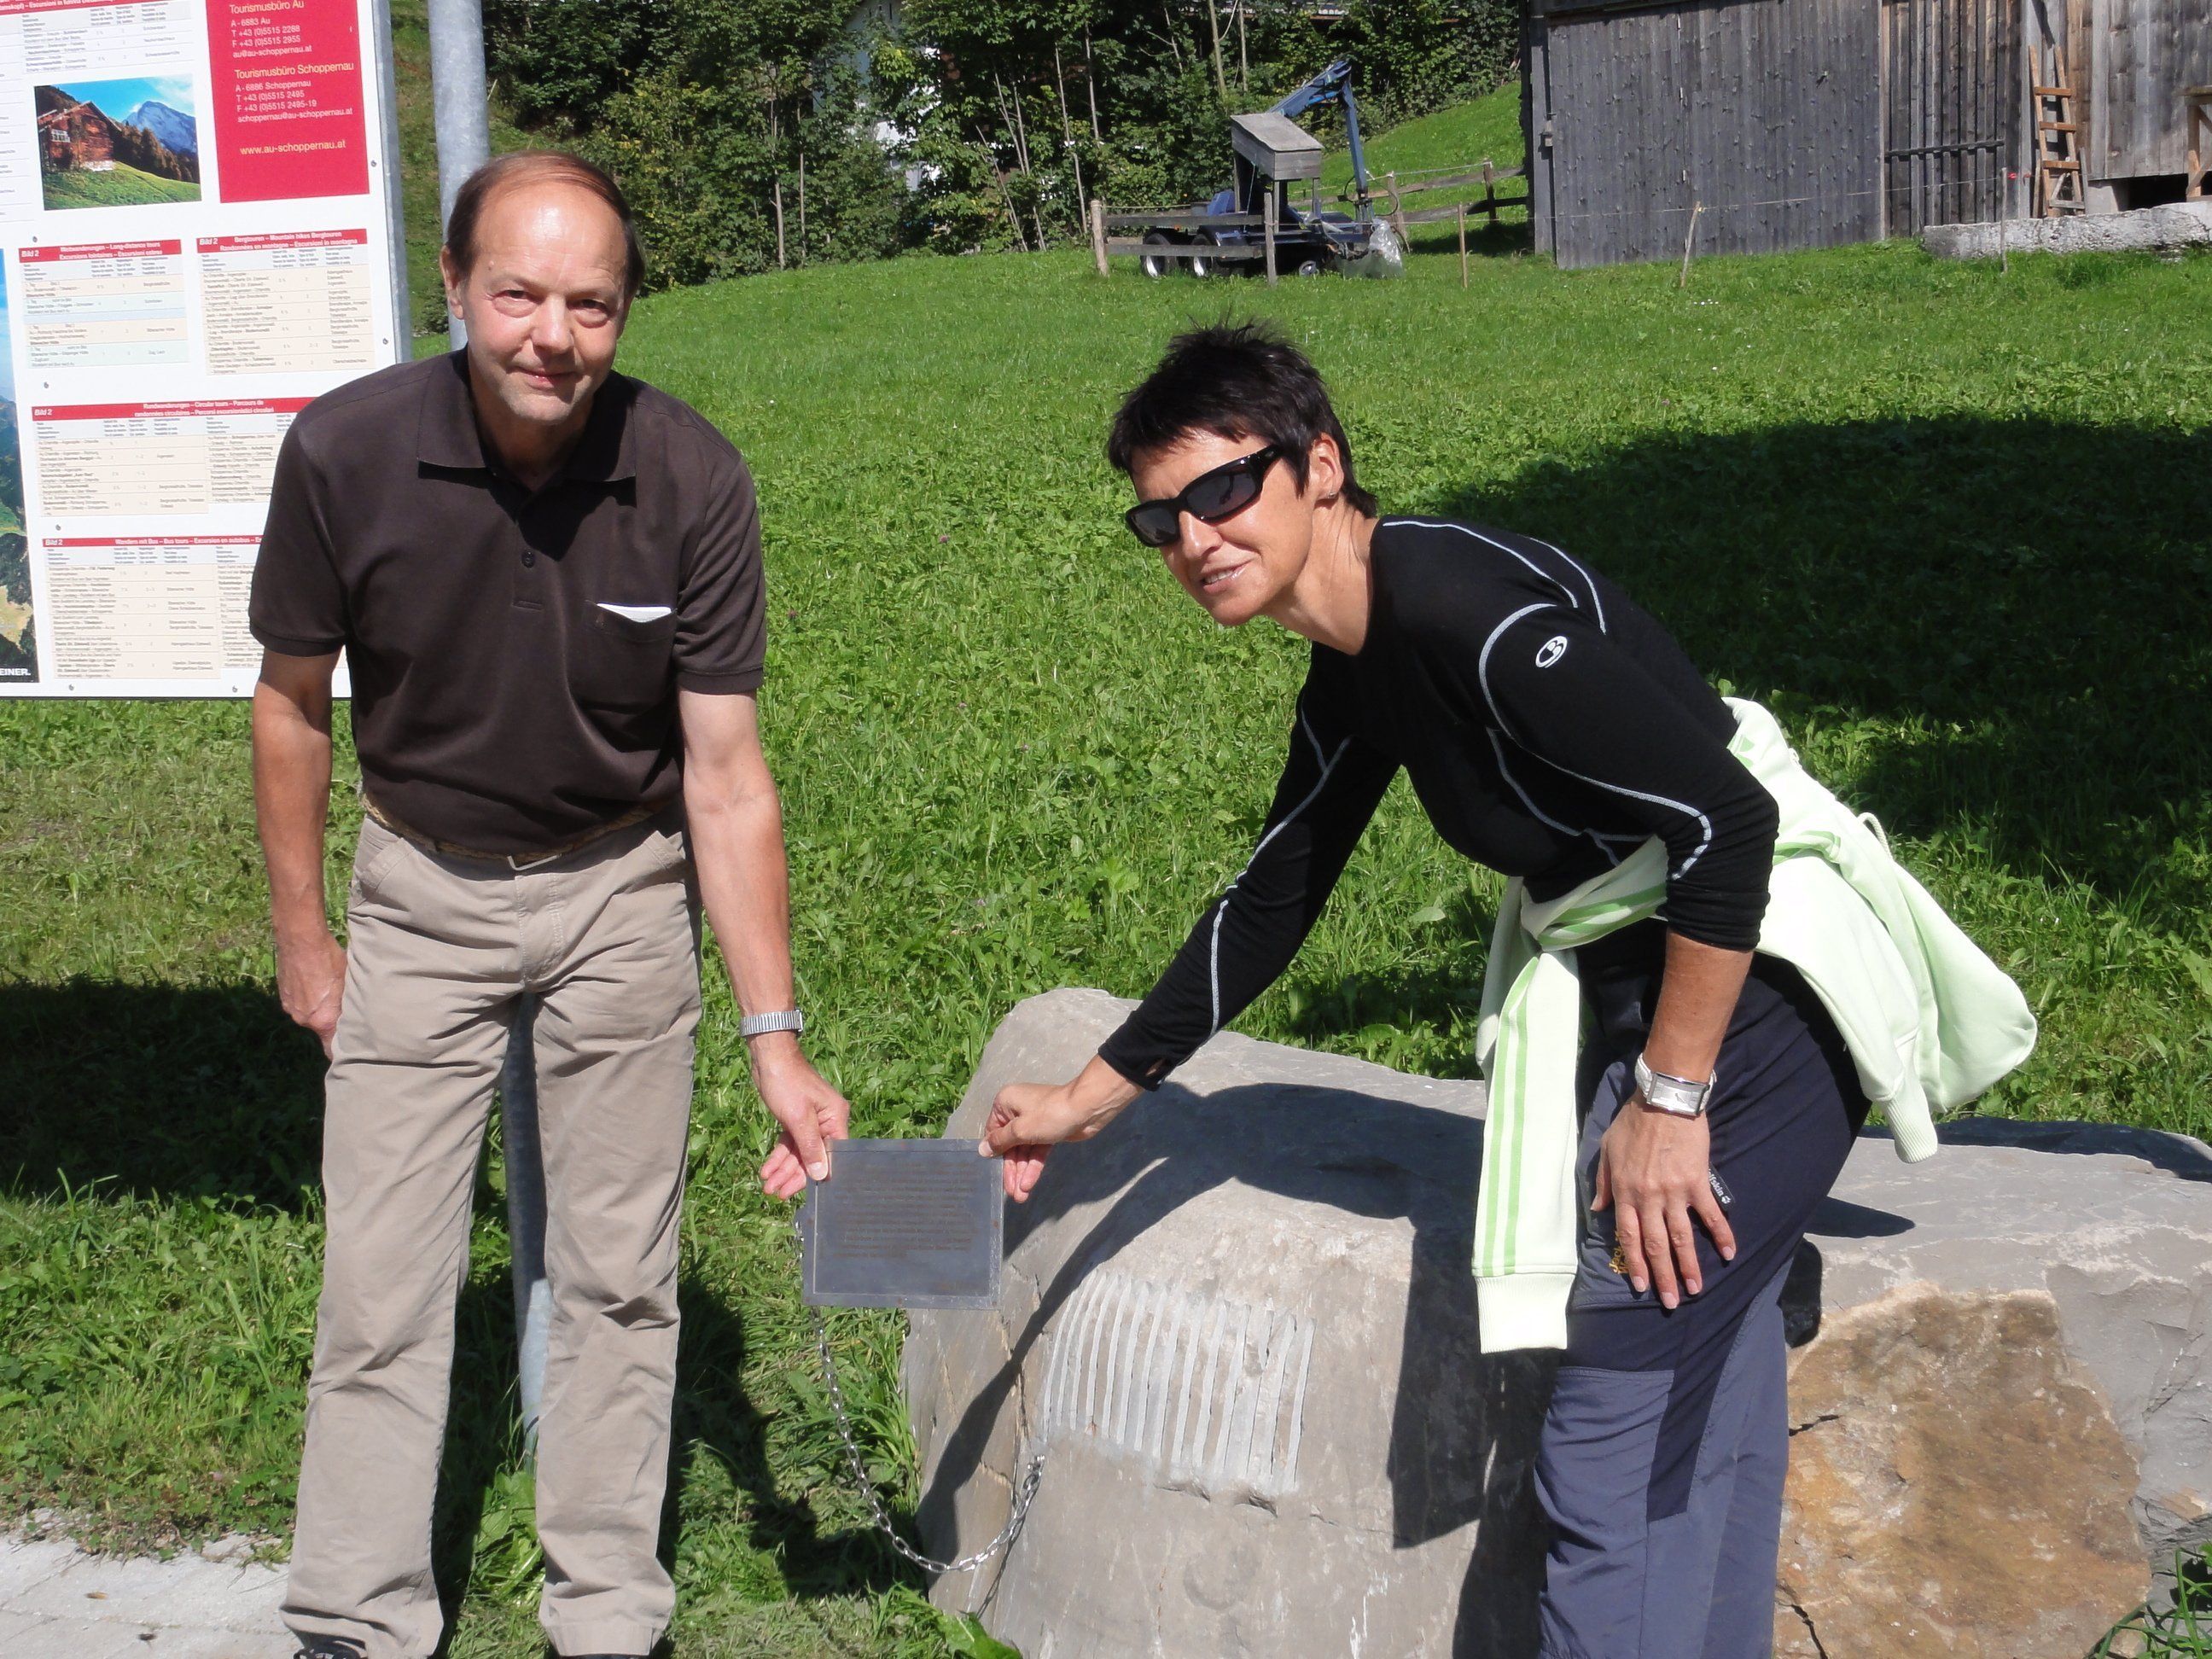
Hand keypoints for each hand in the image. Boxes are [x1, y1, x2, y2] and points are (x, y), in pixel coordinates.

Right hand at [275, 927, 347, 1058]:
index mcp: (324, 1021)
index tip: (350, 1052)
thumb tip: (357, 1018)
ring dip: (319, 1008)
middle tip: (343, 1007)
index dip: (341, 1051)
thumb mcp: (348, 984)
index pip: (331, 1050)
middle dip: (332, 1022)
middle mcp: (304, 1019)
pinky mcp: (283, 997)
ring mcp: (291, 1009)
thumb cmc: (330, 959)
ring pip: (310, 1015)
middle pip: (322, 1029)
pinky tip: (315, 982)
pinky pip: (299, 1004)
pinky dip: (307, 998)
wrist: (300, 939)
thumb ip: (350, 1007)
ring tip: (327, 990)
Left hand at [752, 1036, 851, 1199]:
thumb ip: (810, 1147)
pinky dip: (779, 1156)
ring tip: (767, 1186)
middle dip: (793, 1176)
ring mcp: (811, 1121)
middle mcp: (827, 1121)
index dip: (817, 1175)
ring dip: (783, 1169)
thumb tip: (822, 1174)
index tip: (803, 1194)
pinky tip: (767, 1169)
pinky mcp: (795, 1119)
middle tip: (776, 1193)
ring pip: (799, 1152)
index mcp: (836, 1118)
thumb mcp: (799, 1118)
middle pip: (813, 1157)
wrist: (768, 1057)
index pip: (832, 1155)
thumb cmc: (787, 1082)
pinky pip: (790, 1143)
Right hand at [978, 1074, 1130, 1202]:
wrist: (1086, 1110)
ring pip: (1024, 1151)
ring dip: (1022, 1172)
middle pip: (1010, 1145)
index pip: (993, 1132)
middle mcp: (1017, 1112)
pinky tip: (1029, 1184)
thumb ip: (1000, 1141)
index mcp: (1006, 1103)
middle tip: (1011, 1193)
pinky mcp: (1048, 1133)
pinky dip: (1033, 1166)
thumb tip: (982, 1149)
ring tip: (1020, 1196)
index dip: (994, 1154)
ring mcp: (1034, 1123)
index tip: (993, 1174)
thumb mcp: (1020, 1130)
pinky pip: (1036, 1151)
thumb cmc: (1049, 1115)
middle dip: (1011, 1169)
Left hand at [1592, 1096, 1735, 1308]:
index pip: (1628, 1236)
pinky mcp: (1697, 1183)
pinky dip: (1721, 1234)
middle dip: (1663, 1276)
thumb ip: (1603, 1182)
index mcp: (1625, 1192)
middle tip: (1671, 1302)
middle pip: (1655, 1245)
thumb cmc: (1633, 1122)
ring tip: (1696, 1290)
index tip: (1641, 1286)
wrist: (1664, 1101)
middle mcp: (1648, 1198)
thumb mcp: (1607, 1149)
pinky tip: (1729, 1253)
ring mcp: (1674, 1192)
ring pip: (1681, 1237)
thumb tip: (1598, 1210)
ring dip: (1689, 1266)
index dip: (1635, 1263)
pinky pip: (1710, 1214)